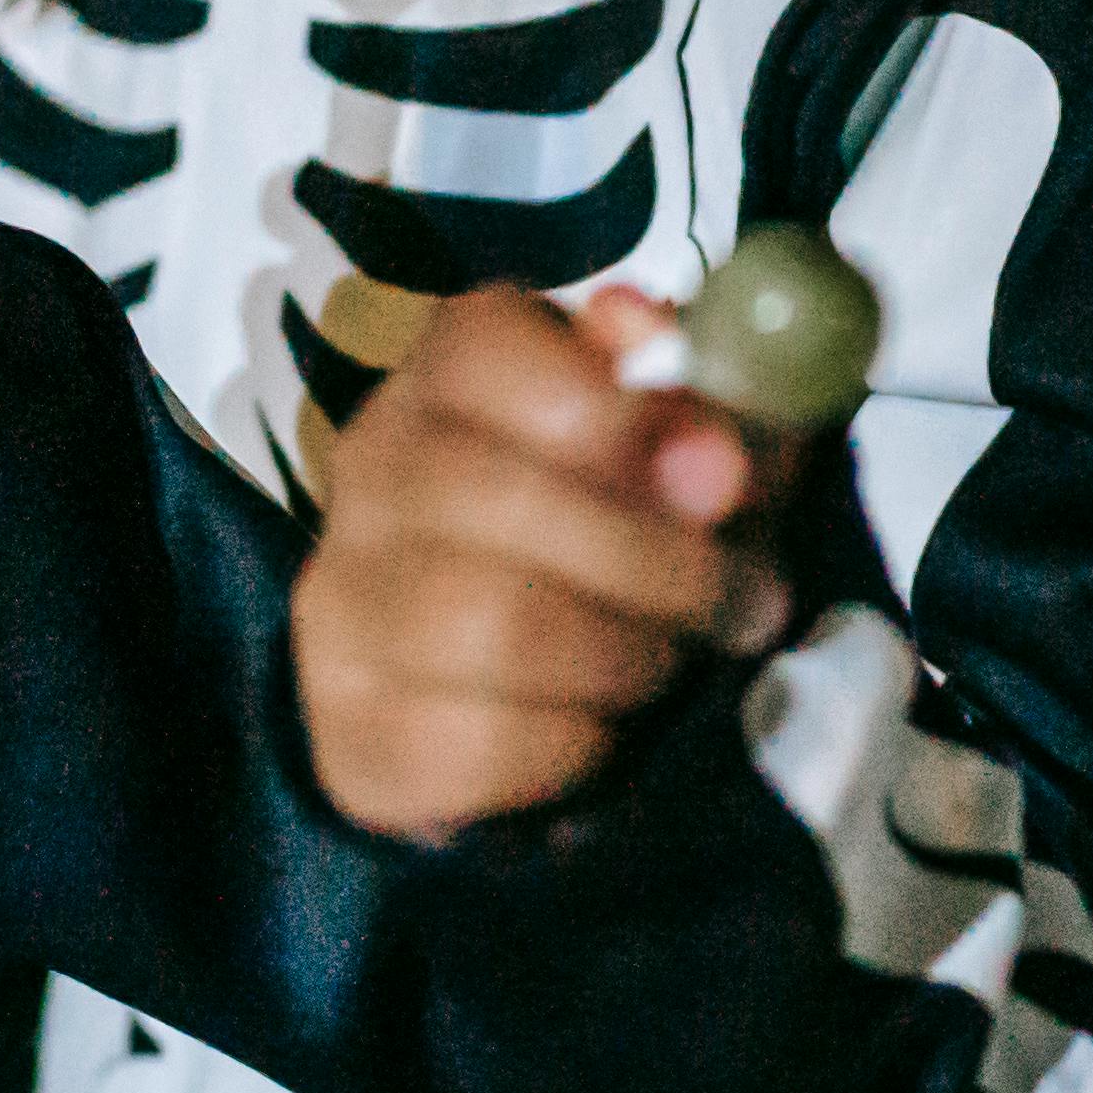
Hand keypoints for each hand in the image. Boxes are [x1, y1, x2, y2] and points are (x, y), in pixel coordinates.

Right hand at [297, 286, 796, 840]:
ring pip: (495, 626)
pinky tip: (597, 732)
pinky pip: (478, 744)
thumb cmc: (621, 539)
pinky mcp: (352, 730)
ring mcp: (343, 600)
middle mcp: (375, 467)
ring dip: (625, 659)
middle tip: (748, 605)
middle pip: (507, 498)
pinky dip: (574, 748)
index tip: (724, 481)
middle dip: (664, 566)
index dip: (617, 412)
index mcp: (451, 373)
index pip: (486, 344)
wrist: (498, 695)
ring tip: (669, 666)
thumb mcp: (690, 459)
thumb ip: (707, 416)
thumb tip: (701, 434)